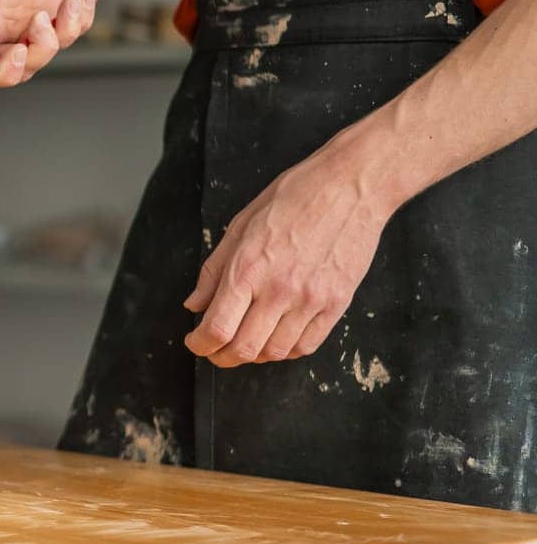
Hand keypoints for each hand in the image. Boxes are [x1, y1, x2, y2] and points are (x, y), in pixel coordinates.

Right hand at [0, 0, 96, 86]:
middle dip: (36, 53)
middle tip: (43, 24)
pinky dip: (81, 18)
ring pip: (44, 56)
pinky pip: (70, 37)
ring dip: (63, 30)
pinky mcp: (52, 28)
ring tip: (68, 0)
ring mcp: (26, 34)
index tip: (17, 50)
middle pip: (13, 72)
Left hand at [183, 152, 391, 367]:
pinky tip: (276, 338)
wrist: (349, 186)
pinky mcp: (337, 304)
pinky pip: (307, 345)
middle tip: (215, 350)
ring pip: (276, 353)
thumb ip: (214, 271)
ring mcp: (311, 299)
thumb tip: (194, 304)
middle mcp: (279, 289)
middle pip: (244, 349)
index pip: (217, 328)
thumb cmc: (292, 199)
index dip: (200, 345)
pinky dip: (286, 350)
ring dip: (255, 355)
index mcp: (248, 268)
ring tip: (246, 341)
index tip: (195, 343)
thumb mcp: (239, 226)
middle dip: (222, 357)